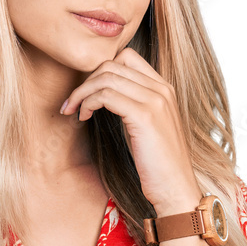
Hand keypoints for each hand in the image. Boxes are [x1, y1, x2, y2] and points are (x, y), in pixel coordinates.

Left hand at [60, 48, 201, 215]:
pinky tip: (84, 118)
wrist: (175, 188)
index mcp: (163, 88)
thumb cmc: (156, 164)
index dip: (99, 71)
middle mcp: (161, 89)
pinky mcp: (144, 116)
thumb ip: (129, 105)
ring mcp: (155, 100)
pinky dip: (88, 103)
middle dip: (85, 81)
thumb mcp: (143, 127)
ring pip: (106, 76)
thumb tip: (101, 96)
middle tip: (71, 103)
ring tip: (73, 111)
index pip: (126, 57)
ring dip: (82, 92)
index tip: (85, 93)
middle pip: (113, 64)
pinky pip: (106, 95)